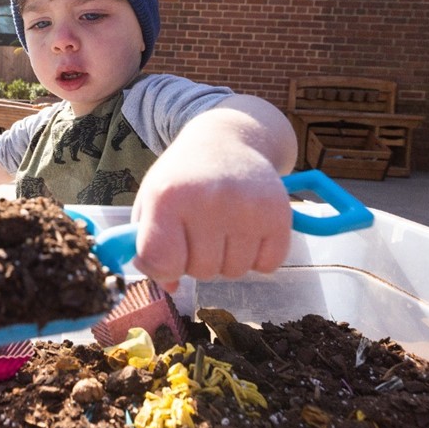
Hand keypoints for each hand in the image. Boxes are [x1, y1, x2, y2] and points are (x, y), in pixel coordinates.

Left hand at [130, 147, 292, 291]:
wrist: (227, 139)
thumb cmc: (183, 178)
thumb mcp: (152, 201)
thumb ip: (149, 247)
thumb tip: (169, 288)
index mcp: (168, 196)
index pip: (161, 261)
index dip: (163, 267)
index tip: (168, 253)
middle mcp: (209, 200)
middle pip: (202, 271)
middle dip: (198, 259)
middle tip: (200, 229)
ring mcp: (247, 207)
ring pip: (235, 272)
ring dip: (228, 259)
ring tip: (224, 226)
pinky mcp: (280, 214)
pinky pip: (267, 266)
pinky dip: (259, 257)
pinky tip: (248, 230)